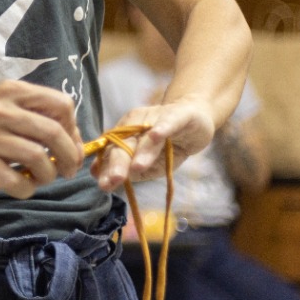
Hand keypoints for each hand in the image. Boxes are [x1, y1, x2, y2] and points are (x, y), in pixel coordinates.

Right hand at [0, 81, 81, 198]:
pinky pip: (20, 182)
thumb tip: (75, 142)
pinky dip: (28, 189)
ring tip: (43, 178)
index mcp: (12, 91)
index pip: (62, 104)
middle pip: (54, 133)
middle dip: (70, 156)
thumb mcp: (6, 104)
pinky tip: (24, 186)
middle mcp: (1, 110)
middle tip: (68, 169)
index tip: (70, 142)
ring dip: (50, 175)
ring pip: (40, 159)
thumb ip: (38, 115)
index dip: (73, 127)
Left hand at [93, 96, 213, 190]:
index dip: (107, 168)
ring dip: (141, 151)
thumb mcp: (152, 160)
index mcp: (126, 133)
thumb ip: (134, 170)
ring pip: (146, 135)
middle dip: (119, 163)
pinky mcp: (179, 114)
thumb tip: (111, 181)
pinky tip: (156, 136)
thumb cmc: (170, 142)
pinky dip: (162, 128)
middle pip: (125, 144)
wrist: (196, 115)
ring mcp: (157, 117)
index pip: (113, 152)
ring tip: (137, 167)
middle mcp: (137, 123)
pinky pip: (169, 121)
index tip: (103, 184)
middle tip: (115, 179)